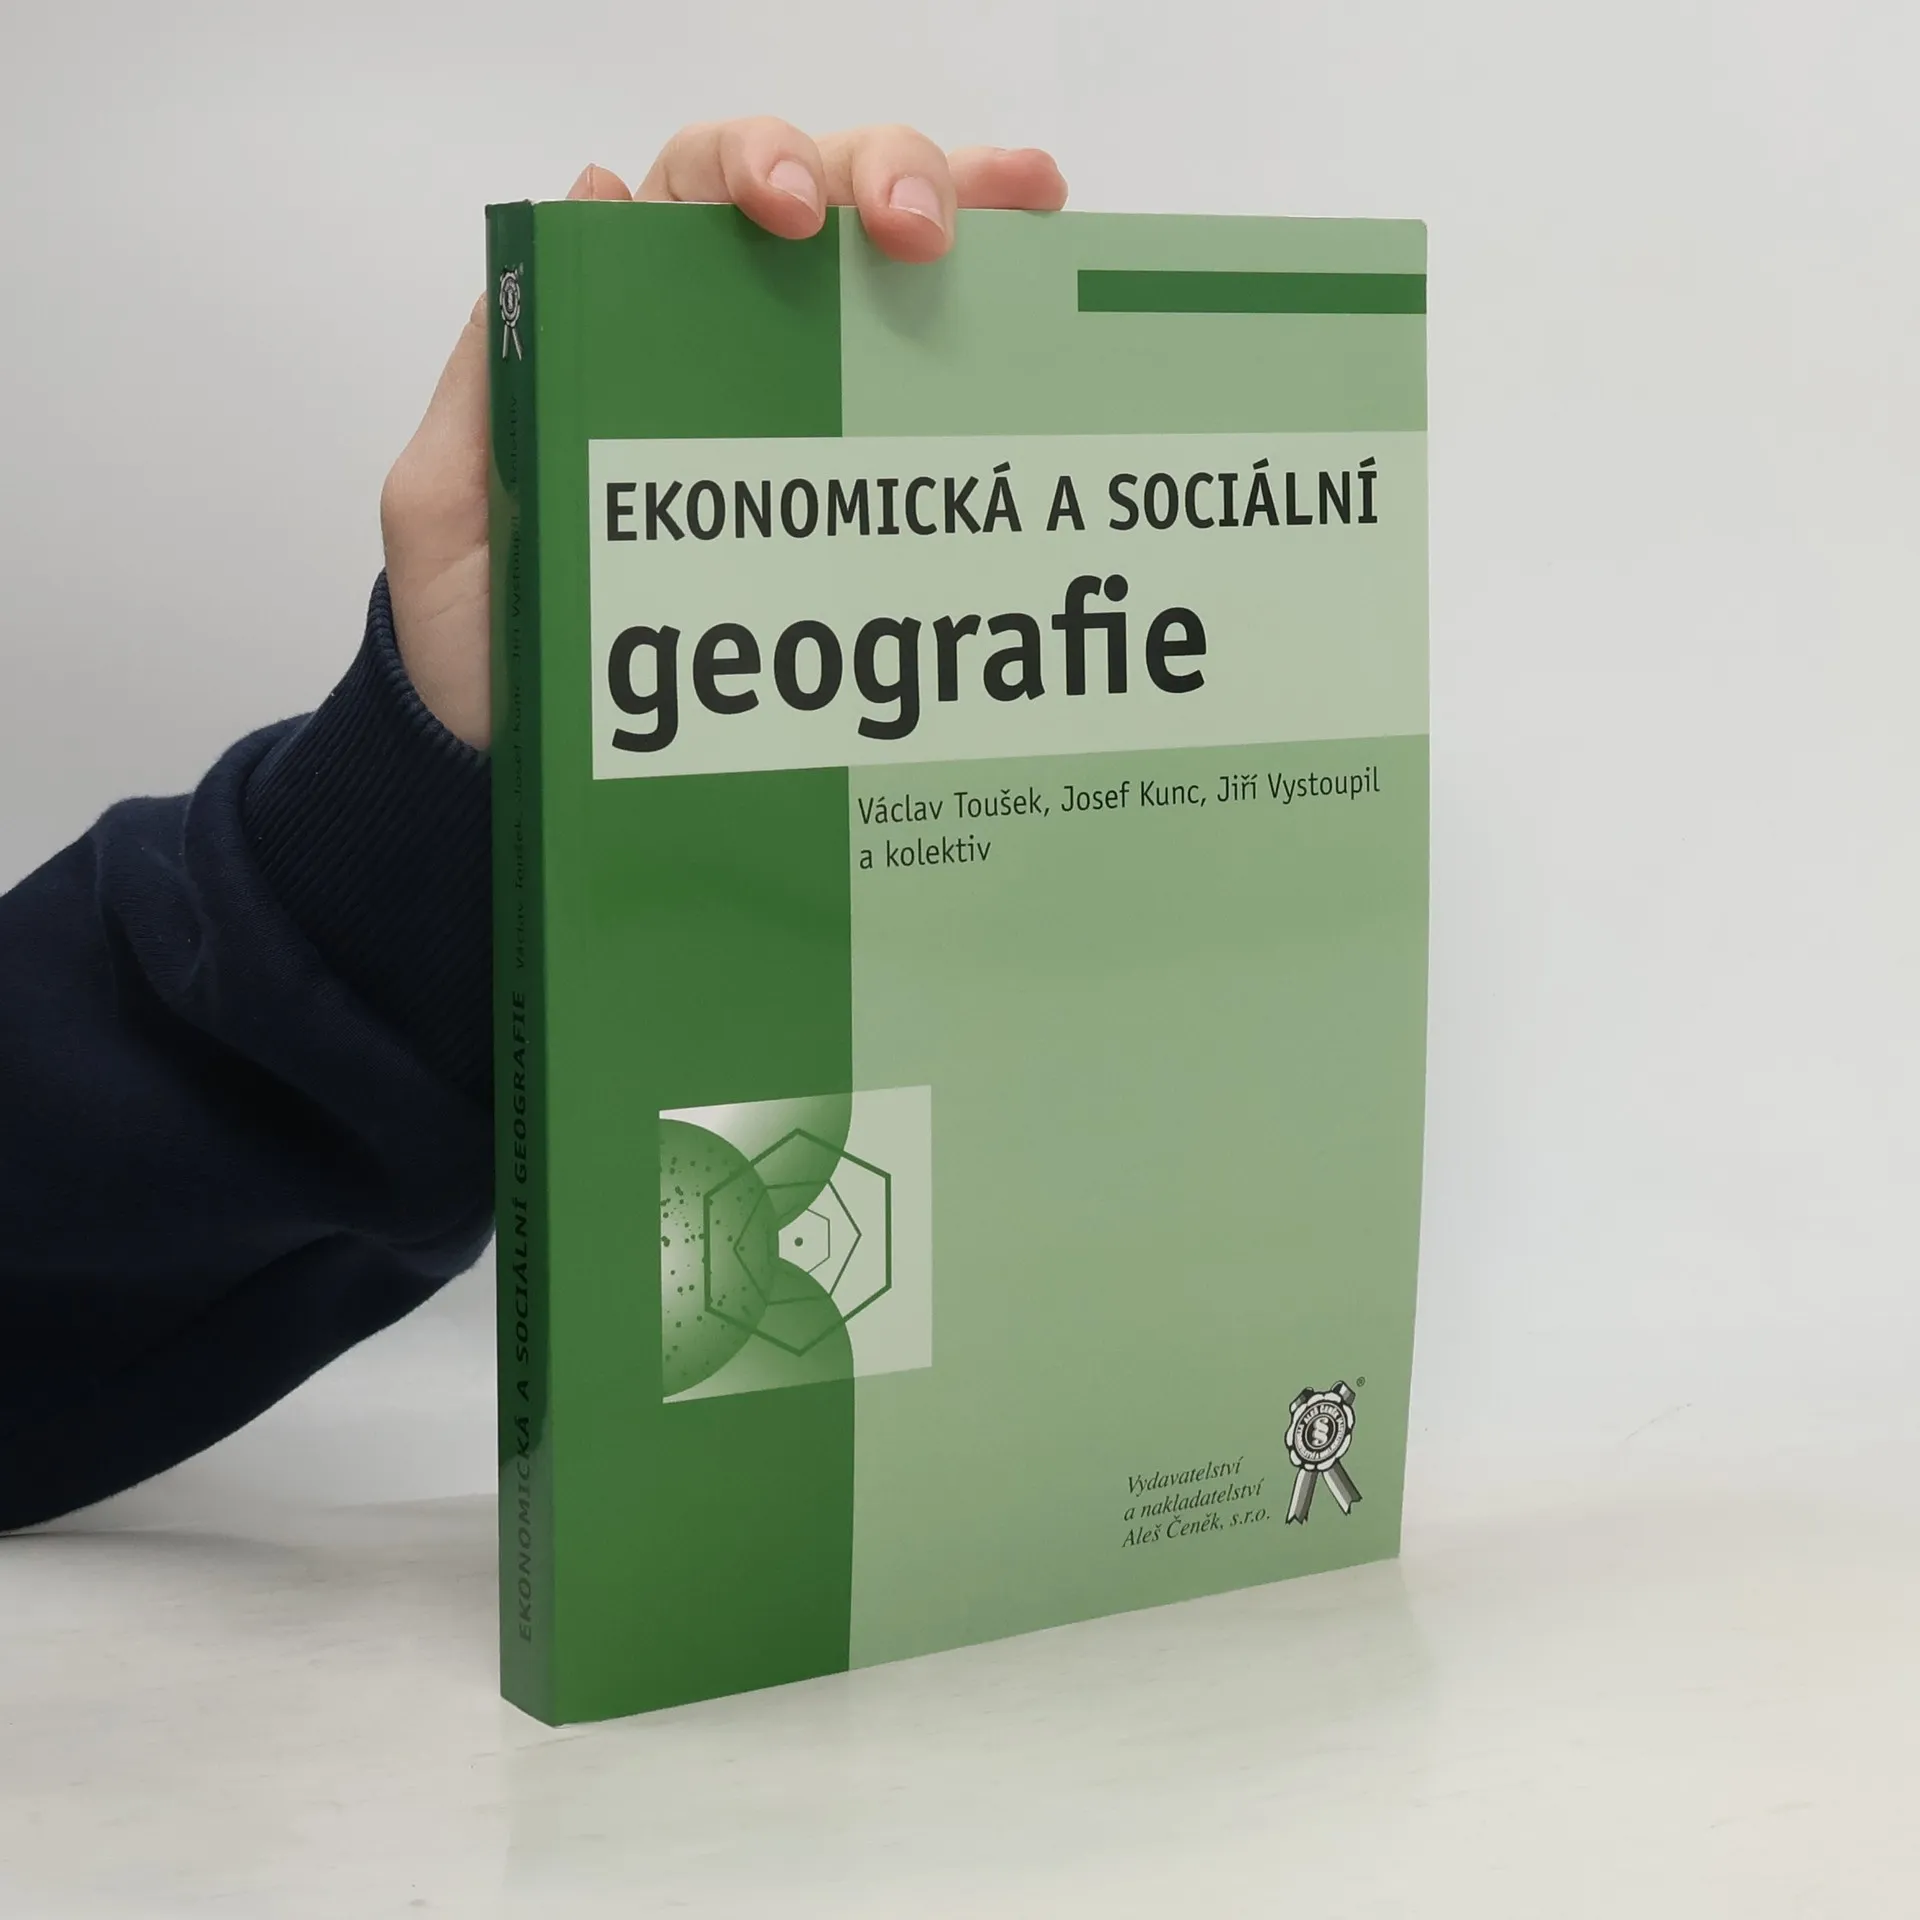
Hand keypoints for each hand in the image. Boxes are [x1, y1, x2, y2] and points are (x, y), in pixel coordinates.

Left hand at [380, 122, 1067, 747]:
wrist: (530, 771)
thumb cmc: (478, 644)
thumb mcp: (447, 500)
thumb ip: (492, 369)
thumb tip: (594, 195)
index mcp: (616, 330)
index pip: (694, 194)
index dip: (753, 167)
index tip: (795, 216)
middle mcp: (714, 350)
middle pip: (813, 202)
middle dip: (881, 177)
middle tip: (925, 233)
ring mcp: (791, 415)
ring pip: (880, 273)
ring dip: (961, 218)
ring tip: (1030, 216)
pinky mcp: (841, 496)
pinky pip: (917, 396)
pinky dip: (985, 336)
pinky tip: (1037, 301)